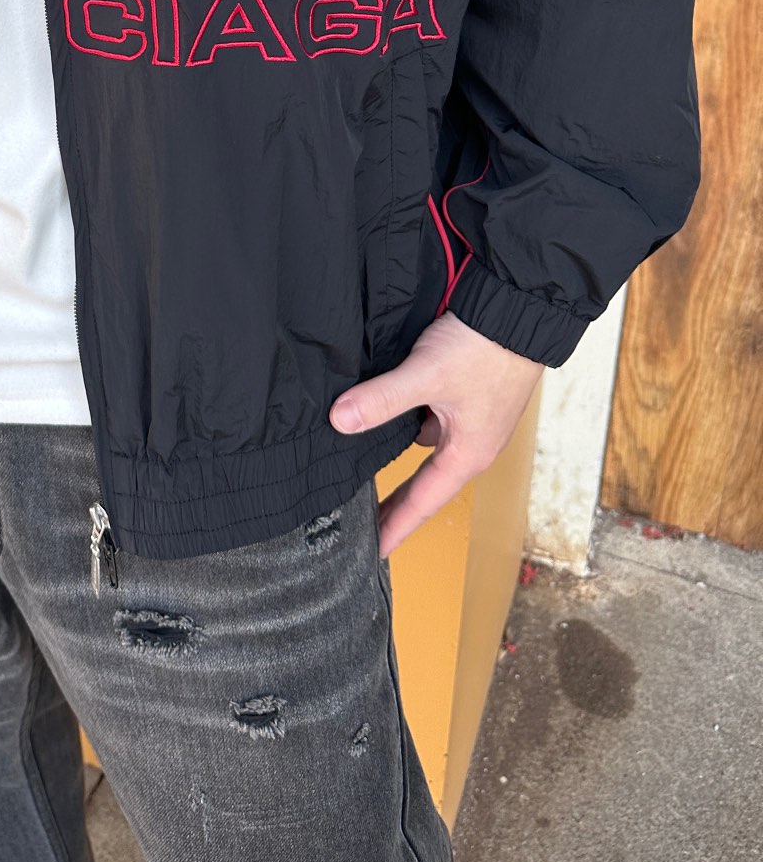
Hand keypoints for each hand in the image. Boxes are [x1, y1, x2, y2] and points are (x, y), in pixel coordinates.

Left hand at [329, 312, 541, 557]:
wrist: (521, 308)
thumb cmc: (485, 347)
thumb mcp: (426, 374)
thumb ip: (382, 399)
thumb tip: (340, 421)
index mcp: (467, 454)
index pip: (422, 503)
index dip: (394, 527)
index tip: (373, 553)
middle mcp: (471, 444)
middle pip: (424, 482)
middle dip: (394, 502)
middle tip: (361, 520)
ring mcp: (472, 421)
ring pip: (426, 448)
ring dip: (399, 458)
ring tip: (362, 468)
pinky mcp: (469, 396)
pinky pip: (432, 422)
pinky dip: (408, 424)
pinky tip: (385, 415)